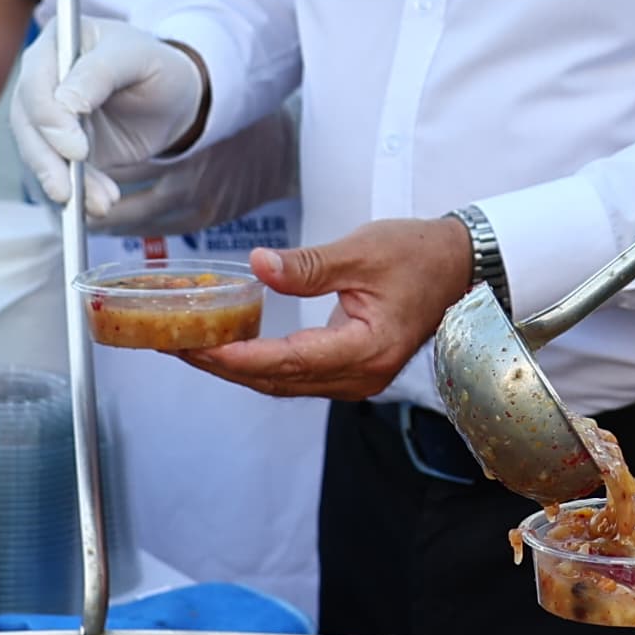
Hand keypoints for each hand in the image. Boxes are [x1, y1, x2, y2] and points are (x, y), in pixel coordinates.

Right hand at [2, 28, 207, 210]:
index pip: (36, 83)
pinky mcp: (61, 149)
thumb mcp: (138, 58)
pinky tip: (98, 205)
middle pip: (27, 123)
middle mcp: (43, 79)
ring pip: (39, 154)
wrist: (176, 99)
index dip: (49, 118)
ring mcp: (49, 116)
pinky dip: (79, 193)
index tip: (76, 149)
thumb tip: (65, 102)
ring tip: (102, 203)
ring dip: (66, 183)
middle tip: (68, 191)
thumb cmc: (158, 66)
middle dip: (47, 162)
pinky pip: (59, 173)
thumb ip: (100, 73)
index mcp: (57, 43)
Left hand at [196, 215, 479, 401]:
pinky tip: (232, 345)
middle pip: (278, 380)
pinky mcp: (351, 369)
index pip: (289, 361)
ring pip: (284, 383)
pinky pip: (297, 375)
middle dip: (224, 365)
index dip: (238, 358)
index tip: (197, 348)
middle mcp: (360, 376)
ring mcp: (356, 378)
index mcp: (366, 349)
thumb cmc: (418, 255)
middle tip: (174, 343)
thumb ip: (308, 266)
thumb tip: (259, 265)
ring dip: (238, 368)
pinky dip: (260, 363)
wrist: (459, 266)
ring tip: (192, 345)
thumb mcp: (362, 251)